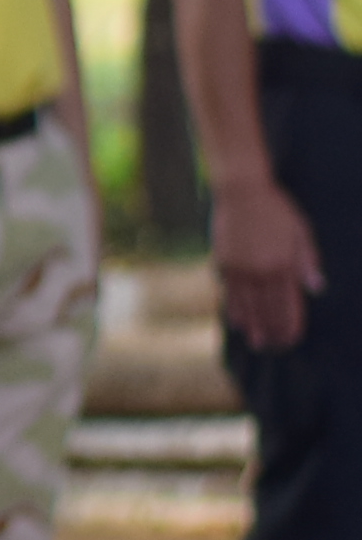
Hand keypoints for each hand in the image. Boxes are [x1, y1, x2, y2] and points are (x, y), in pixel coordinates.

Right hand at [216, 172, 325, 351]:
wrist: (241, 192)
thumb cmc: (276, 209)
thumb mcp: (301, 232)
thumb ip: (307, 262)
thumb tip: (316, 288)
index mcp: (282, 265)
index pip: (288, 303)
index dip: (290, 323)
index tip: (291, 340)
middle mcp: (259, 271)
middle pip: (267, 309)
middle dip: (272, 330)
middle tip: (274, 348)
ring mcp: (239, 268)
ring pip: (246, 304)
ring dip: (253, 325)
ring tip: (256, 342)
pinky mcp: (222, 262)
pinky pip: (229, 292)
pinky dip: (234, 308)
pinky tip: (237, 320)